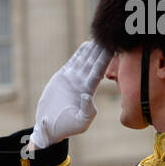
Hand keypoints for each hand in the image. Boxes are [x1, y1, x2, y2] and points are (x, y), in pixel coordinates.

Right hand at [25, 40, 110, 155]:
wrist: (50, 126)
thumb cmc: (66, 127)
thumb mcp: (80, 122)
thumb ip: (87, 110)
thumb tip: (88, 95)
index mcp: (88, 93)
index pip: (99, 73)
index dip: (106, 61)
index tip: (114, 49)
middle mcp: (82, 83)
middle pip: (94, 63)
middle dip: (102, 51)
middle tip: (111, 37)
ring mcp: (73, 79)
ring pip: (85, 60)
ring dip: (93, 49)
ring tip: (101, 38)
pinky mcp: (63, 77)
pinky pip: (73, 62)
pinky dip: (80, 54)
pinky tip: (87, 45)